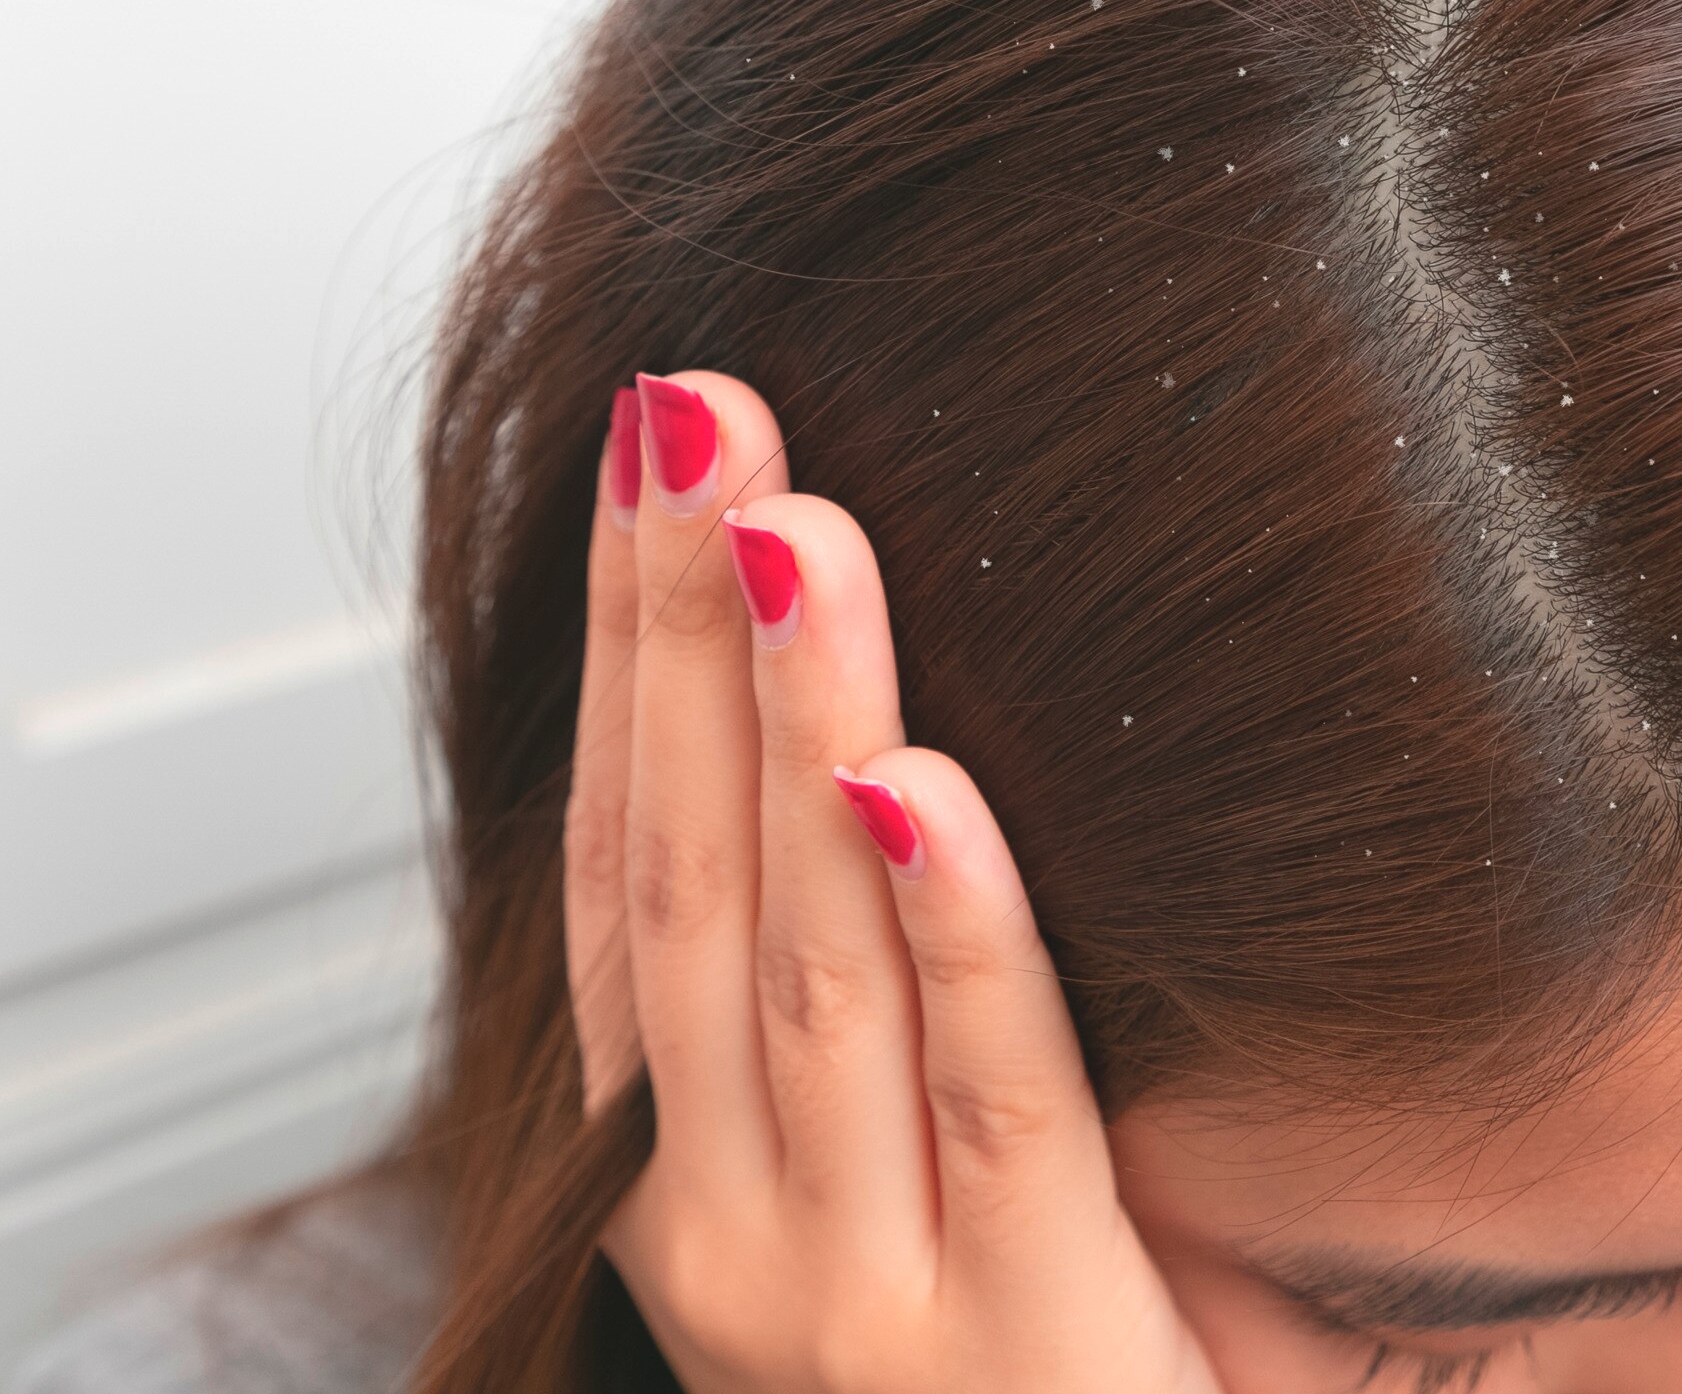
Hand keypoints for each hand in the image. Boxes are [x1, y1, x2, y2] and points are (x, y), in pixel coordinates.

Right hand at [563, 371, 1219, 1392]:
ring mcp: (859, 1302)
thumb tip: (893, 740)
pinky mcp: (1029, 1345)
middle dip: (679, 636)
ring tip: (790, 527)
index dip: (623, 659)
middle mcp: (733, 1234)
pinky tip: (920, 788)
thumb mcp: (897, 1174)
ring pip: (805, 971)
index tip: (654, 456)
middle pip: (687, 883)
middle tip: (698, 411)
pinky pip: (994, 1108)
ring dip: (792, 734)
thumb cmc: (1022, 1373)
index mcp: (693, 1175)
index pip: (629, 870)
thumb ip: (878, 1000)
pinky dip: (954, 940)